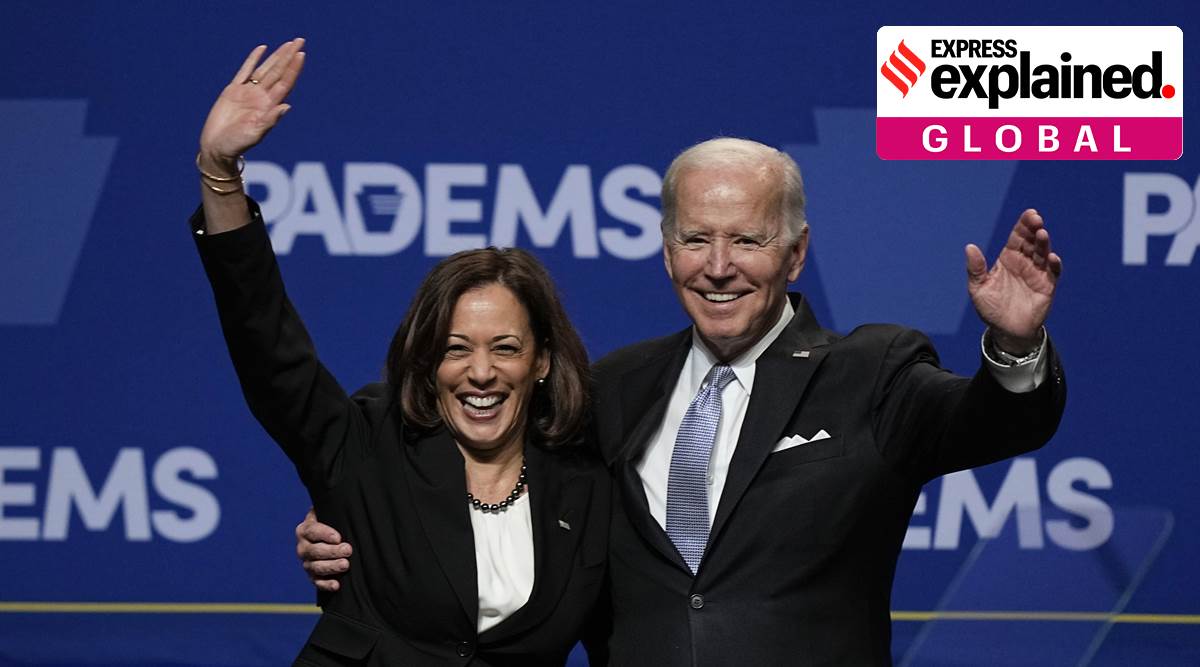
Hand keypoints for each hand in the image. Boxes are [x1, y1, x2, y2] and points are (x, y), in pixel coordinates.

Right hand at [198, 38, 305, 167]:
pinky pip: (245, 71)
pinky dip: (253, 59)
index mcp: (268, 106)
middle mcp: (261, 97)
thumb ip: (270, 120)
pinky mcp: (233, 91)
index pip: (285, 83)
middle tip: (300, 40)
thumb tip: (287, 106)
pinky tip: (262, 48)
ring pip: (265, 69)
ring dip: (276, 56)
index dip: (293, 68)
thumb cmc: (237, 144)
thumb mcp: (255, 133)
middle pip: (278, 72)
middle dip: (289, 56)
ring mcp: (248, 92)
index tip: (301, 54)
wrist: (217, 147)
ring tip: (288, 43)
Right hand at [295, 508, 351, 592]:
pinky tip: (337, 585)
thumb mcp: (332, 513)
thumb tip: (350, 502)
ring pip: (315, 567)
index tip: (338, 537)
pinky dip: (326, 584)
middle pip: (313, 551)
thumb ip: (336, 509)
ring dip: (330, 567)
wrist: (332, 538)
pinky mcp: (313, 576)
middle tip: (348, 550)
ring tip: (345, 564)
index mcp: (305, 529)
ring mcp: (307, 563)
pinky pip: (317, 582)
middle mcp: (303, 547)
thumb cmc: (336, 522)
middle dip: (331, 551)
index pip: (312, 531)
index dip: (324, 534)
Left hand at [966, 209, 1062, 353]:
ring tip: (1042, 233)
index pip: (1017, 238)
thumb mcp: (978, 288)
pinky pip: (1052, 273)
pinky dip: (1053, 264)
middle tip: (1036, 219)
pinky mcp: (1047, 286)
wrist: (1006, 331)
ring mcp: (1037, 273)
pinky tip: (1051, 257)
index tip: (1030, 213)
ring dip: (1043, 243)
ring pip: (1043, 254)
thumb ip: (975, 269)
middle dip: (1034, 229)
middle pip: (1031, 242)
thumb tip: (969, 247)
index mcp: (1008, 259)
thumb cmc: (991, 308)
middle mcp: (1025, 262)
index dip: (1023, 225)